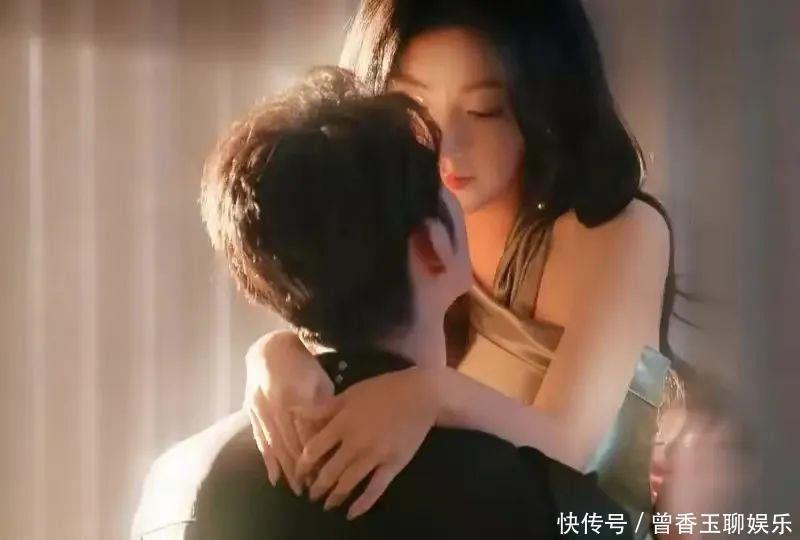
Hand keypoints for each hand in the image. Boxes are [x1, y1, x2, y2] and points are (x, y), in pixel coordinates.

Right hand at [244, 331, 333, 494]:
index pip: (306, 433)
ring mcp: (260, 411)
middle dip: (301, 468)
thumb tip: (331, 434)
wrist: (270, 349)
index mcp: (294, 397)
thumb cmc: (302, 364)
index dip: (315, 454)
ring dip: (285, 469)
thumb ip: (323, 407)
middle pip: (290, 444)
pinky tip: (274, 479)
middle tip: (313, 489)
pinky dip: (268, 460)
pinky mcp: (251, 413)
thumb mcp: (320, 381)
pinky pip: (260, 440)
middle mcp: (274, 407)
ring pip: (274, 446)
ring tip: (296, 488)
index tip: (325, 471)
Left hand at [294, 367, 439, 519]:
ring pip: (348, 483)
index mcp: (342, 423)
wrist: (420, 395)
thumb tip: (295, 413)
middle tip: (310, 494)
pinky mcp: (393, 465)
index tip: (299, 473)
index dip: (302, 465)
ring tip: (327, 504)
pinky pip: (375, 489)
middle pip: (328, 472)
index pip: (313, 450)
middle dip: (316, 486)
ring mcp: (375, 456)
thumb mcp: (350, 393)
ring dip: (334, 497)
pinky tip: (351, 513)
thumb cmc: (383, 390)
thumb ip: (323, 408)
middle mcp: (355, 443)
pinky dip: (362, 504)